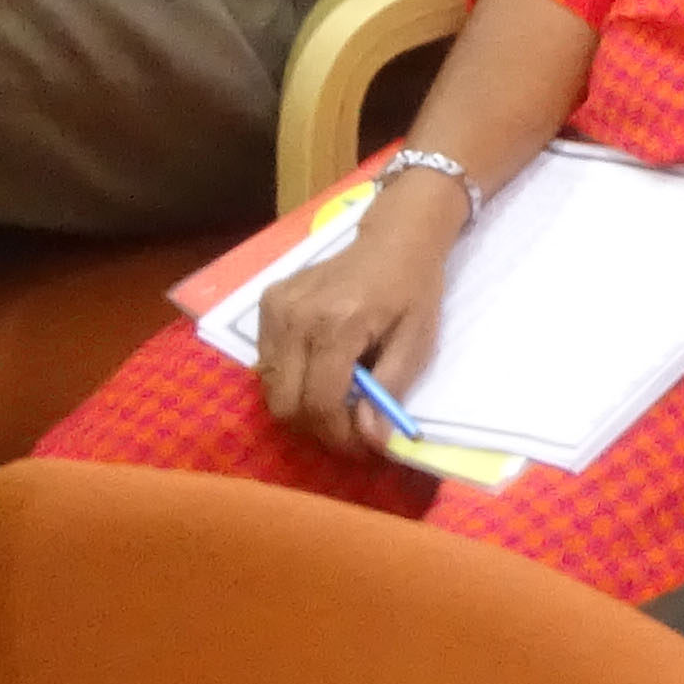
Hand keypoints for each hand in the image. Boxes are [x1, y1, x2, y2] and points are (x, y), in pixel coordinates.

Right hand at [253, 173, 461, 458]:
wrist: (394, 237)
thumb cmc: (412, 288)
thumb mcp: (418, 340)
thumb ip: (390, 391)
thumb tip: (370, 440)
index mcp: (338, 323)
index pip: (320, 402)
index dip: (338, 435)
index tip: (361, 447)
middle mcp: (296, 315)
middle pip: (285, 404)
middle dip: (317, 427)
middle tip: (347, 426)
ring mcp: (275, 307)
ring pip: (270, 388)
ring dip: (301, 404)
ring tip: (337, 394)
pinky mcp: (266, 303)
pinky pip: (266, 363)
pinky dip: (290, 378)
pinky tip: (319, 366)